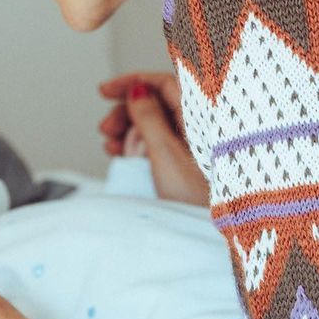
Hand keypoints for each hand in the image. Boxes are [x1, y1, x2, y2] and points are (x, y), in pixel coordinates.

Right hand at [98, 72, 207, 204]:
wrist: (213, 236)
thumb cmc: (196, 198)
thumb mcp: (165, 154)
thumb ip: (150, 118)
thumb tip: (138, 90)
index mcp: (199, 118)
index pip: (163, 84)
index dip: (132, 83)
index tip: (106, 91)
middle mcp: (197, 127)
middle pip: (156, 104)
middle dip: (126, 112)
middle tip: (106, 128)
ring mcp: (191, 146)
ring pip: (153, 125)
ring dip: (127, 131)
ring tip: (111, 147)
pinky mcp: (185, 164)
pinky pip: (156, 145)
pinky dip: (136, 147)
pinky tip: (120, 156)